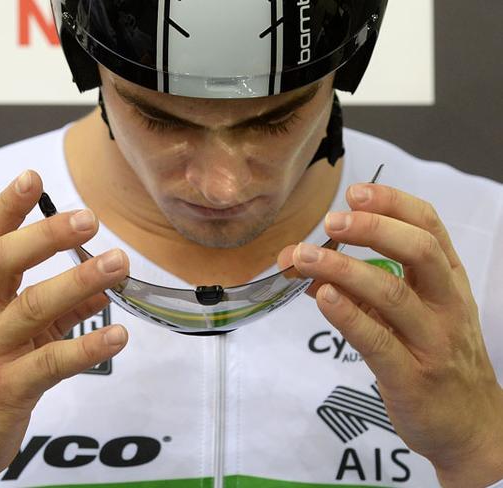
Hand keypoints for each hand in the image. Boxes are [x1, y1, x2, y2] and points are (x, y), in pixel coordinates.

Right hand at [0, 170, 129, 487]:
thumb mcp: (10, 332)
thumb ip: (56, 308)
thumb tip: (101, 286)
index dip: (7, 206)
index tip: (33, 176)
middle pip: (2, 261)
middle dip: (45, 235)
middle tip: (88, 217)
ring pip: (31, 307)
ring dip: (78, 281)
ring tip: (118, 263)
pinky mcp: (7, 389)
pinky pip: (51, 362)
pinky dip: (88, 347)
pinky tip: (118, 335)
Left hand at [279, 183, 502, 487]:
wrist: (473, 429)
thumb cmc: (437, 360)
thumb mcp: (410, 317)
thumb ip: (366, 290)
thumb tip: (312, 269)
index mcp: (449, 283)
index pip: (430, 229)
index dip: (393, 204)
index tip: (355, 193)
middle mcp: (447, 306)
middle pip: (419, 252)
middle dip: (373, 229)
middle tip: (331, 220)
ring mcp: (433, 343)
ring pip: (393, 295)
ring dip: (344, 269)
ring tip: (303, 256)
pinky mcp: (413, 379)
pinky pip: (379, 342)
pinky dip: (349, 316)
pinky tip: (323, 297)